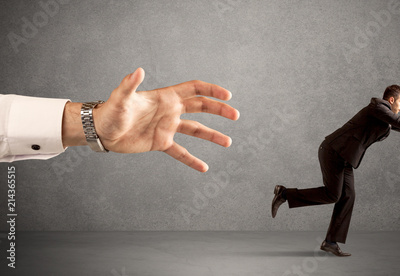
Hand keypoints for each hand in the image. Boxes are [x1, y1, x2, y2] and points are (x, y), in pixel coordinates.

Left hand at [80, 68, 238, 171]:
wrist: (101, 131)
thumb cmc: (110, 112)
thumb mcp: (121, 99)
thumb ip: (130, 85)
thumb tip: (138, 70)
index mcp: (166, 98)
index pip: (194, 90)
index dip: (212, 90)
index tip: (228, 95)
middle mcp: (170, 111)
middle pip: (201, 108)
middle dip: (219, 110)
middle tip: (235, 115)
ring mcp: (167, 127)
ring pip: (195, 130)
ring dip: (212, 135)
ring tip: (228, 142)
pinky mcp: (161, 142)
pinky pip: (180, 152)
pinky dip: (191, 160)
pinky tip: (204, 168)